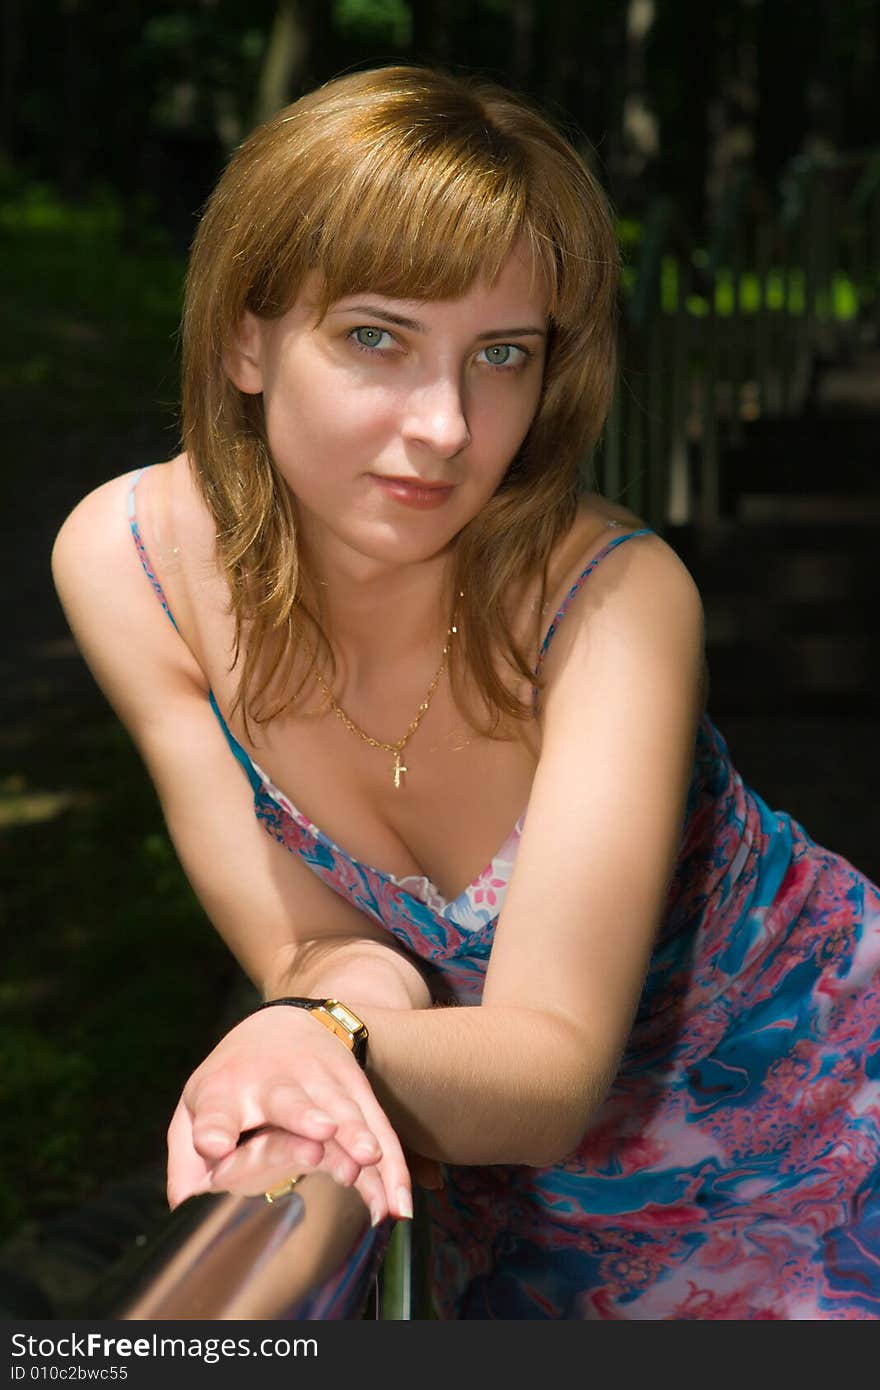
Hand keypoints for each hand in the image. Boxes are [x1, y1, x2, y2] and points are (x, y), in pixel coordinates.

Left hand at [166, 1006, 412, 1225]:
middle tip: (319, 1134)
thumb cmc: (236, 1083)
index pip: (216, 1111)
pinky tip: (397, 1202)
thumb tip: (184, 1205)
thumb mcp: (197, 1108)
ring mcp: (321, 1082)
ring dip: (357, 1136)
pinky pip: (377, 1131)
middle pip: (288, 1100)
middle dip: (304, 1115)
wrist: (286, 1023)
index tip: (213, 1144)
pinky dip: (390, 1166)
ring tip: (367, 1160)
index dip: (214, 1128)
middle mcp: (274, 1081)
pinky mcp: (356, 1091)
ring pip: (342, 1112)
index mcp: (225, 1090)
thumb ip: (187, 1158)